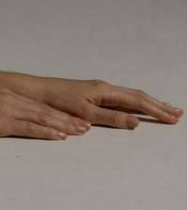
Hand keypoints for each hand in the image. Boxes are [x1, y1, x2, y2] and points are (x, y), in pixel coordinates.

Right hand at [0, 87, 94, 139]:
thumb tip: (1, 116)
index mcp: (5, 94)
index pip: (37, 104)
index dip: (57, 112)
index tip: (72, 118)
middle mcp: (10, 100)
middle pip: (45, 110)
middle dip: (67, 119)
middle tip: (85, 126)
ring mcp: (7, 111)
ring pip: (42, 118)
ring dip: (63, 125)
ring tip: (80, 132)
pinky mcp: (2, 123)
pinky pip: (30, 128)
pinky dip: (47, 132)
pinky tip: (59, 137)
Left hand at [20, 76, 182, 128]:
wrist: (36, 92)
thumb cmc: (57, 102)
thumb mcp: (85, 114)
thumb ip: (111, 118)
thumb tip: (136, 122)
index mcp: (105, 91)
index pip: (137, 101)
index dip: (156, 110)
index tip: (173, 118)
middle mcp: (104, 88)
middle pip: (137, 97)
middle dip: (158, 105)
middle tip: (177, 114)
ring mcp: (98, 90)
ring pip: (130, 97)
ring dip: (149, 103)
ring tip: (165, 110)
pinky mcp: (92, 94)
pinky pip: (120, 98)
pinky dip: (134, 103)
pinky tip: (137, 108)